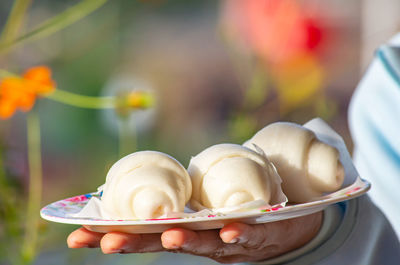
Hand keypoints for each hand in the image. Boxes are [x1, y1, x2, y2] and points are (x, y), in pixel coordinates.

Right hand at [67, 211, 321, 263]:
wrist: (280, 225)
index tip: (77, 233)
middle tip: (107, 241)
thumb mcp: (196, 202)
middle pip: (161, 241)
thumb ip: (176, 196)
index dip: (110, 231)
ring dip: (183, 239)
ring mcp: (225, 239)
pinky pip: (246, 234)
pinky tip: (228, 230)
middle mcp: (196, 237)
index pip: (140, 230)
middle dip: (134, 241)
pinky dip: (235, 233)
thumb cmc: (228, 212)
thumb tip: (140, 177)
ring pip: (201, 242)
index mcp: (179, 226)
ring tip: (168, 235)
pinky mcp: (256, 234)